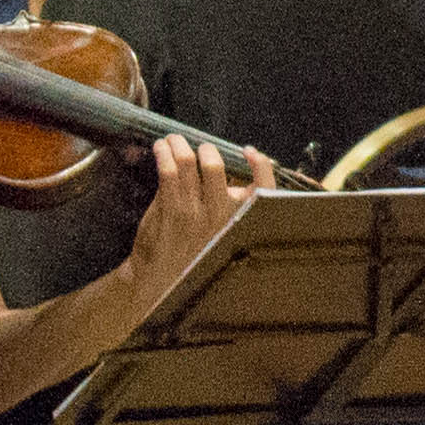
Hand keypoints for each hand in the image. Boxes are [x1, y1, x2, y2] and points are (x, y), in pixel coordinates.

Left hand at [124, 135, 270, 292]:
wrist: (162, 285)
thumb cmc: (194, 259)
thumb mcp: (226, 238)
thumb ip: (232, 210)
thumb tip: (232, 181)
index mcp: (239, 219)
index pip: (264, 186)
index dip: (260, 165)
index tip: (249, 152)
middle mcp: (220, 214)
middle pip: (215, 165)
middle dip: (206, 149)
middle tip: (199, 147)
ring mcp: (193, 211)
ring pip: (188, 162)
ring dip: (178, 145)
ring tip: (173, 140)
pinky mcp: (169, 210)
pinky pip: (168, 172)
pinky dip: (164, 154)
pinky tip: (161, 148)